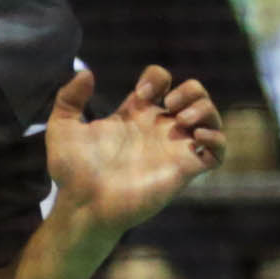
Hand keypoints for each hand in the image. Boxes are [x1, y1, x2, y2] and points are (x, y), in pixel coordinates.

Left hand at [46, 66, 224, 237]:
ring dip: (204, 109)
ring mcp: (173, 149)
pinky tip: (197, 137)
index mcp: (134, 115)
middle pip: (193, 94)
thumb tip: (86, 72)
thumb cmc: (73, 172)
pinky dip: (217, 139)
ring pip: (210, 118)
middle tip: (169, 103)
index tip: (141, 93)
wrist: (84, 205)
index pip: (161, 81)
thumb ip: (68, 98)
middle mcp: (158, 129)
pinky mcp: (184, 170)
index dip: (157, 77)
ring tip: (182, 120)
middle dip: (190, 89)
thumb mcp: (61, 128)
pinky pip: (218, 152)